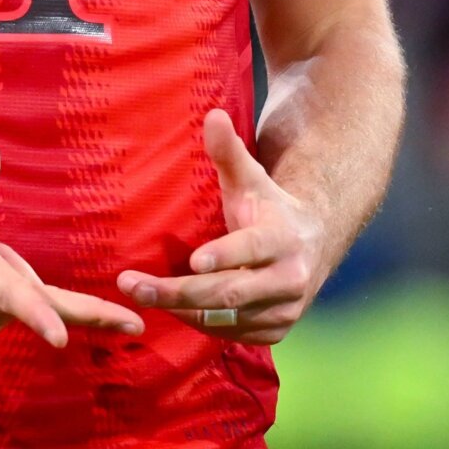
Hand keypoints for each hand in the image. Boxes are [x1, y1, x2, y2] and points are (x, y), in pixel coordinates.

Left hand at [118, 109, 326, 344]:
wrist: (315, 243)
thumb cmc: (269, 207)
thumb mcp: (251, 179)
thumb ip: (229, 152)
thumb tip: (211, 114)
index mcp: (284, 238)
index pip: (251, 249)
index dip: (224, 256)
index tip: (192, 261)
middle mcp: (290, 278)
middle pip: (228, 293)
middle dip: (176, 292)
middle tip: (132, 285)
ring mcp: (285, 309)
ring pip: (224, 319)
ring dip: (180, 311)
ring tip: (141, 294)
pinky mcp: (277, 331)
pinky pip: (230, 335)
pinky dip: (199, 324)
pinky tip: (175, 308)